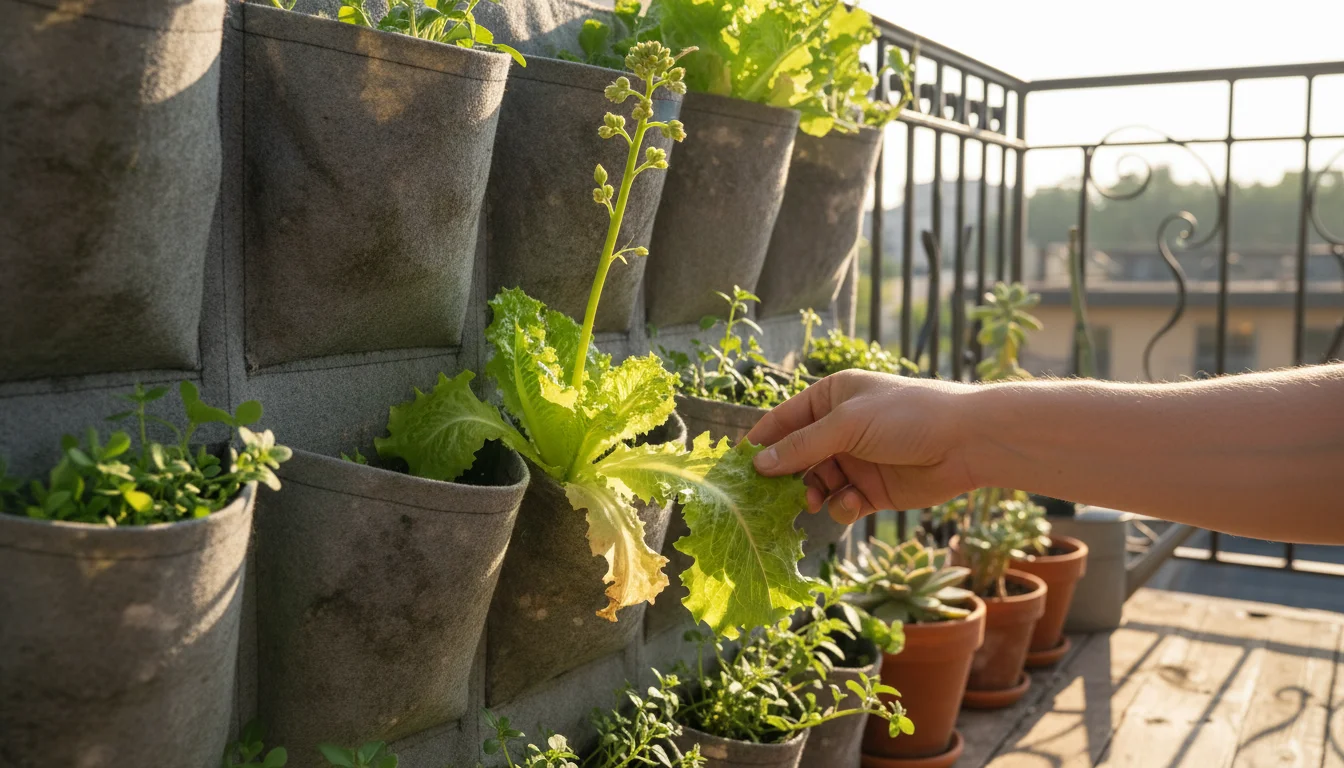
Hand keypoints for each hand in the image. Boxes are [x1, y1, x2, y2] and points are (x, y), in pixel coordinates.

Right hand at [746, 370, 977, 523]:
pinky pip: (842, 503)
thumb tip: (758, 464)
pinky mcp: (872, 489)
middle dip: (783, 477)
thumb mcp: (847, 424)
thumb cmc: (907, 415)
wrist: (966, 441)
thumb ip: (801, 446)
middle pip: (795, 457)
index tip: (735, 468)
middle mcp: (839, 428)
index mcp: (829, 398)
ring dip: (811, 495)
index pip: (782, 421)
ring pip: (816, 484)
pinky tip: (852, 504)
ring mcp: (855, 460)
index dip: (759, 443)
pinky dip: (841, 507)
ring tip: (813, 502)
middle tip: (767, 499)